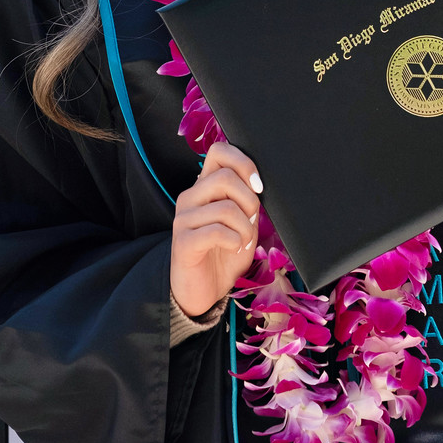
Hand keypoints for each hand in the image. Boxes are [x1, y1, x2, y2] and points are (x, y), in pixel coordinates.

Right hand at [171, 141, 260, 318]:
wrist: (203, 291)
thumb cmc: (225, 254)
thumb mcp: (242, 223)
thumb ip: (247, 201)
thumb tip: (259, 183)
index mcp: (204, 187)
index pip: (218, 151)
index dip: (243, 163)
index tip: (258, 186)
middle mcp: (190, 197)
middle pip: (225, 177)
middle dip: (249, 200)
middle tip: (251, 222)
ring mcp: (183, 219)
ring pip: (226, 207)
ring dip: (245, 228)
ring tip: (243, 241)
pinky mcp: (182, 242)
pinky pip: (217, 232)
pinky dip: (235, 241)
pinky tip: (234, 248)